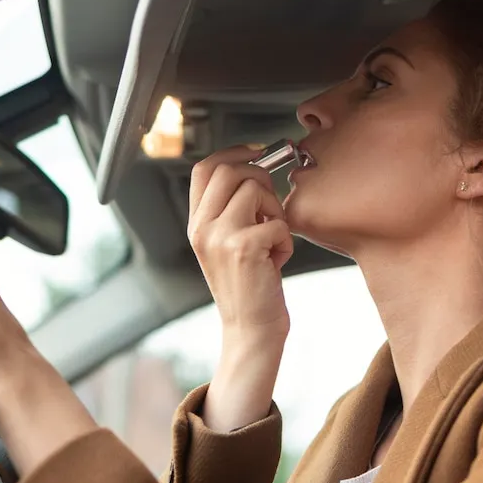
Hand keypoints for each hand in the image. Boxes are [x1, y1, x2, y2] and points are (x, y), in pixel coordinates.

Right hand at [188, 145, 294, 346]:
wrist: (251, 330)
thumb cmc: (249, 287)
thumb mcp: (227, 244)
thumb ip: (230, 209)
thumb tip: (255, 168)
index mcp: (196, 224)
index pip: (205, 167)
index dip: (234, 152)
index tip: (257, 153)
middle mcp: (201, 228)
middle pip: (230, 170)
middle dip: (261, 178)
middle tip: (271, 206)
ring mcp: (220, 237)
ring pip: (256, 189)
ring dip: (276, 211)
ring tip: (272, 239)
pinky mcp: (244, 247)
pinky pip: (278, 222)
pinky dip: (286, 241)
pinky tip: (277, 261)